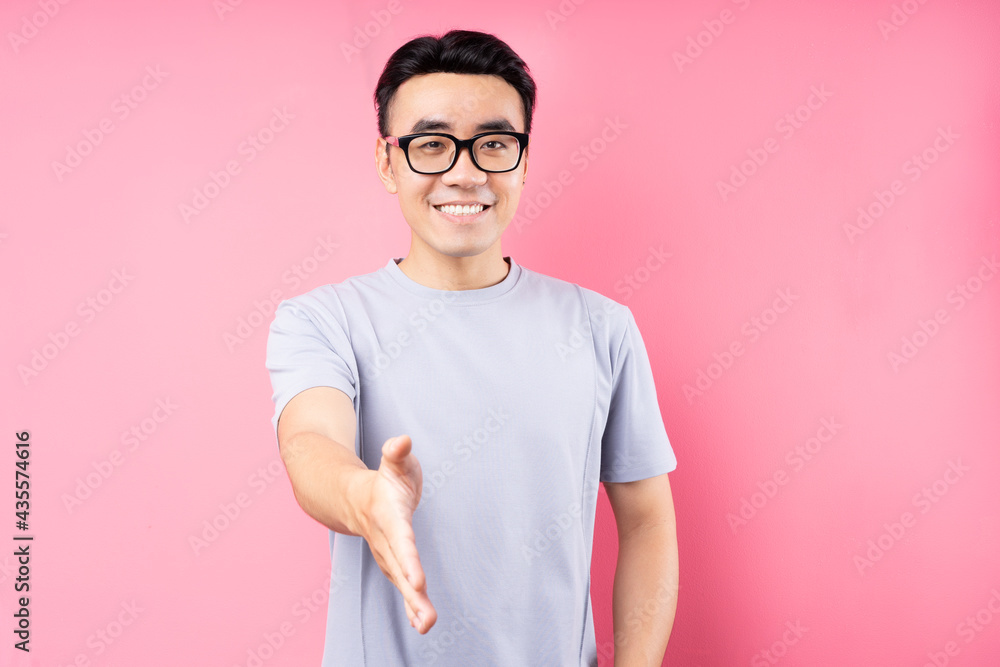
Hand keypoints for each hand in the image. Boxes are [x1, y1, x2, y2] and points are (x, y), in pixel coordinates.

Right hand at [361, 434, 437, 632]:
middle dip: (412, 593)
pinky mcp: (394, 562)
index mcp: (388, 514)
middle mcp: (386, 538)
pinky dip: (412, 605)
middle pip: (399, 568)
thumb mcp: (395, 461)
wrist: (357, 497)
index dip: (408, 560)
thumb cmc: (386, 478)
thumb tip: (402, 441)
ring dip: (413, 605)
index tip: (417, 581)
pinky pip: (402, 585)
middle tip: (427, 618)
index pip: (400, 539)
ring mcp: (387, 552)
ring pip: (400, 581)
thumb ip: (397, 453)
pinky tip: (423, 623)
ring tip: (427, 625)